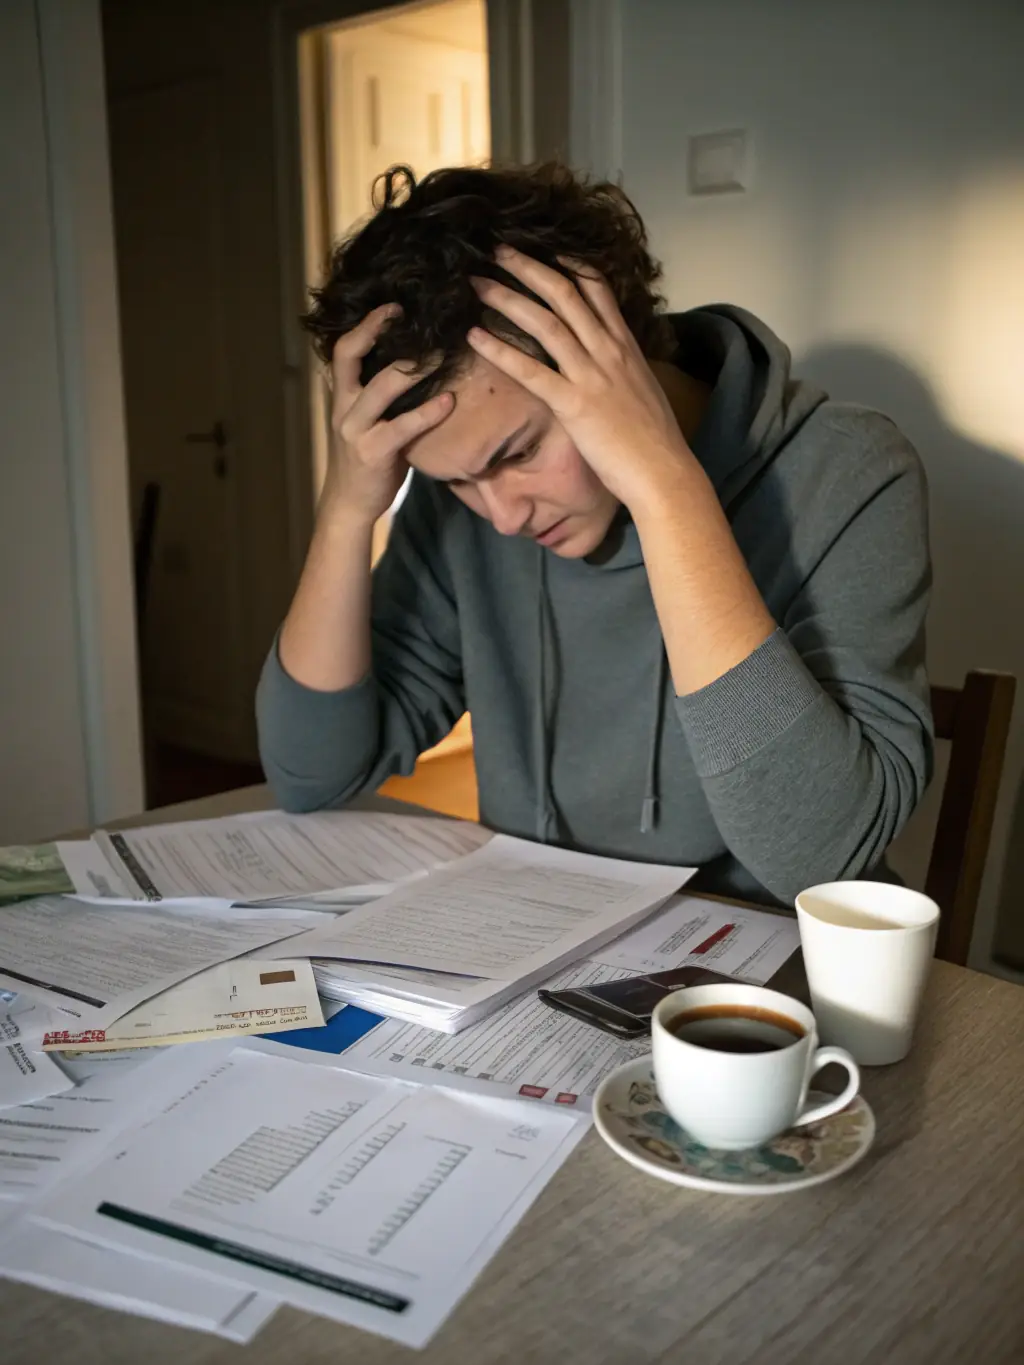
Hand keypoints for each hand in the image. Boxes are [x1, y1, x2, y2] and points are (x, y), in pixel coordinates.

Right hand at [322, 304, 452, 522]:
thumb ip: (379, 395)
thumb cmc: (368, 459)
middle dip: (379, 330)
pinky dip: (428, 412)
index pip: (343, 349)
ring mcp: (355, 429)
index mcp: (341, 396)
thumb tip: (414, 366)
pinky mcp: (373, 452)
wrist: (350, 504)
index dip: (366, 324)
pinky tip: (449, 401)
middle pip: (351, 355)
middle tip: (415, 317)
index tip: (393, 306)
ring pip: (382, 386)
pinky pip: (403, 426)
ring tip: (442, 353)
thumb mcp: (366, 421)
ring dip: (414, 368)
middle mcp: (343, 407)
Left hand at [468, 248, 694, 513]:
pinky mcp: (573, 405)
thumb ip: (622, 368)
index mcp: (625, 345)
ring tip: (477, 284)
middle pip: (564, 293)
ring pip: (545, 323)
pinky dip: (499, 350)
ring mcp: (591, 375)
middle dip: (527, 267)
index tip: (543, 247)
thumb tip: (609, 363)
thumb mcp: (642, 389)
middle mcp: (608, 350)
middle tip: (497, 250)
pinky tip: (474, 338)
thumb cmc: (654, 439)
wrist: (664, 472)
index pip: (597, 287)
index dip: (567, 263)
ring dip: (507, 298)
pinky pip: (530, 371)